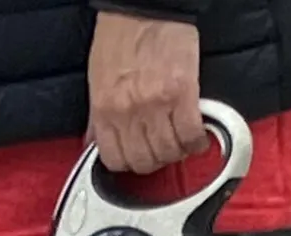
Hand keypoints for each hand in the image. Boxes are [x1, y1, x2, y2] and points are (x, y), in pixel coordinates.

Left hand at [87, 13, 207, 174]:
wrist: (144, 5)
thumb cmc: (121, 35)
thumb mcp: (97, 79)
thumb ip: (97, 116)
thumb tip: (94, 142)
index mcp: (105, 109)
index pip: (115, 161)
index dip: (129, 164)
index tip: (138, 158)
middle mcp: (129, 112)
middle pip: (145, 162)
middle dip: (155, 161)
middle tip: (162, 150)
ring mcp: (156, 105)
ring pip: (169, 153)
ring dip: (177, 153)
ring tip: (180, 141)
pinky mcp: (182, 94)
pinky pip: (191, 135)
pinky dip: (196, 142)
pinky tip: (196, 137)